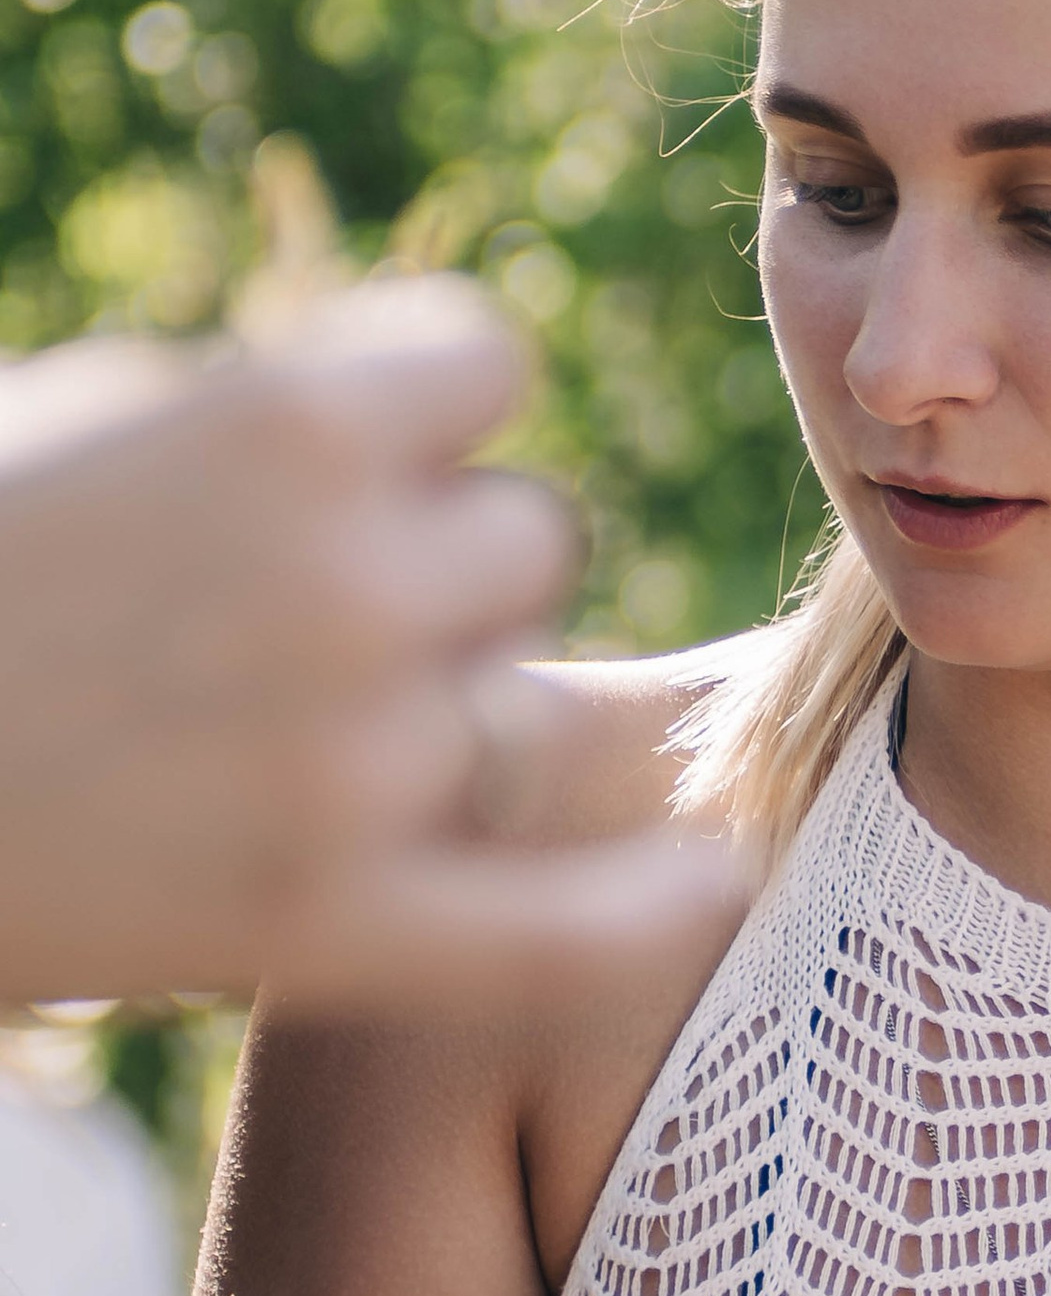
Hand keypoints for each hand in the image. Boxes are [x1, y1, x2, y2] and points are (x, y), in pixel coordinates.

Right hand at [0, 277, 745, 1004]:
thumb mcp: (94, 416)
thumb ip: (281, 407)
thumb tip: (447, 401)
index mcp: (287, 420)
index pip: (486, 368)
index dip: (424, 413)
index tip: (356, 455)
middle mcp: (348, 581)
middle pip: (525, 541)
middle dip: (434, 566)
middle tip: (286, 621)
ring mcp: (349, 761)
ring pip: (520, 699)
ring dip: (444, 707)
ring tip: (276, 733)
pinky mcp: (324, 925)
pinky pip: (552, 927)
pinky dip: (639, 909)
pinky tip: (711, 880)